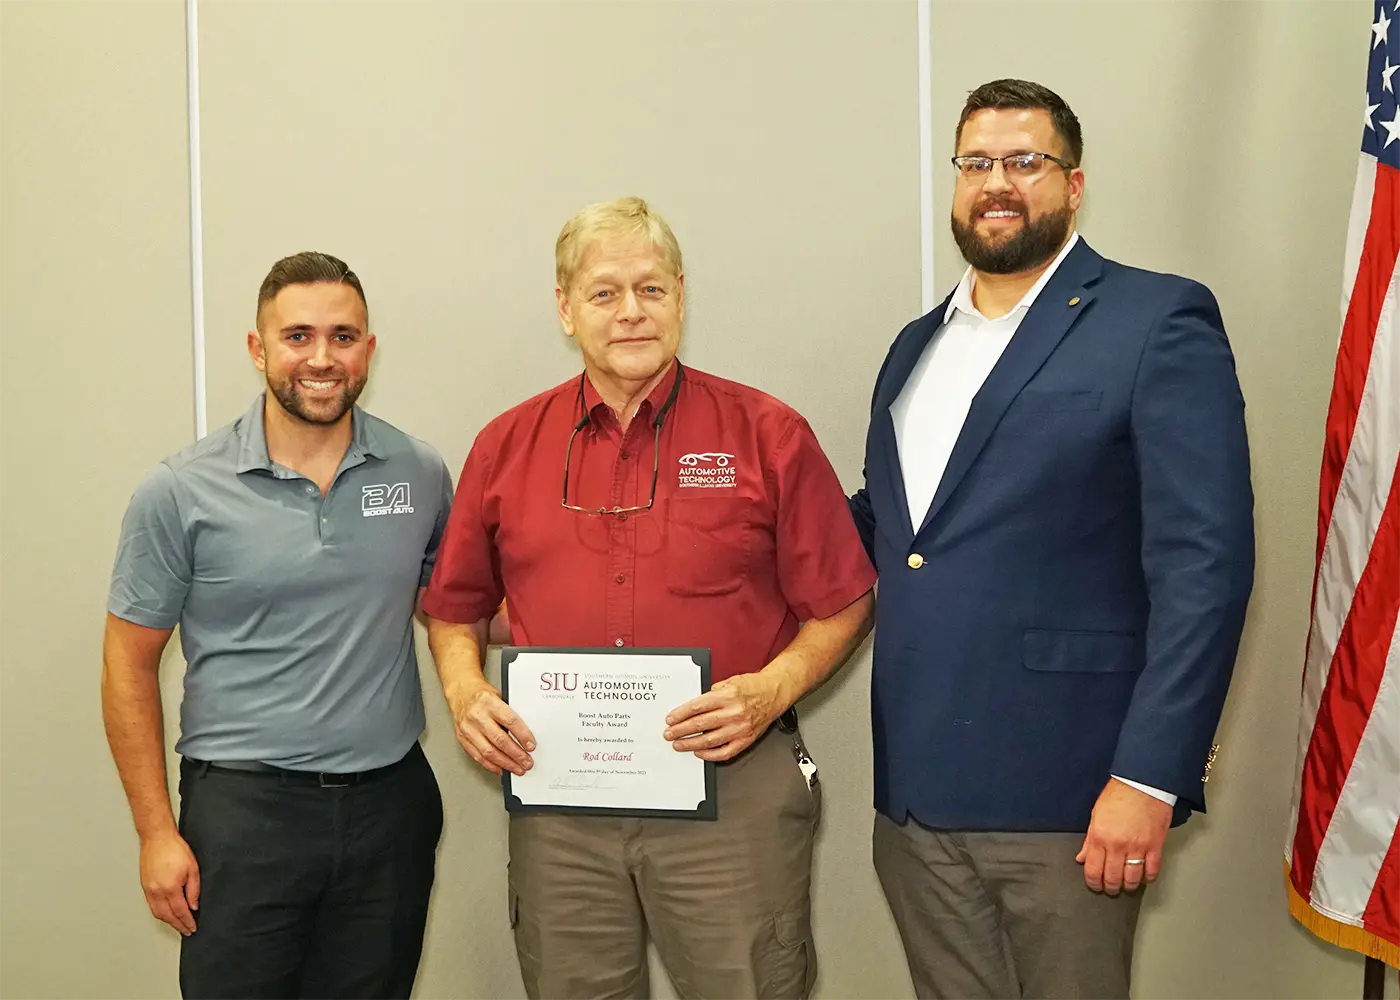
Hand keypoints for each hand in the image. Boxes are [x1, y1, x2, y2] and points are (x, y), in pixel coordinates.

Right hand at [140, 828, 199, 935]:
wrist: (157, 838)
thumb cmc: (174, 848)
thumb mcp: (192, 868)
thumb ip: (194, 890)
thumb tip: (194, 906)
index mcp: (170, 887)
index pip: (180, 911)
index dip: (187, 921)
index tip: (192, 928)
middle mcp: (157, 891)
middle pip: (167, 916)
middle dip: (178, 925)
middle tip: (186, 930)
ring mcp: (149, 890)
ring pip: (157, 913)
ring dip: (168, 922)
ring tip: (177, 925)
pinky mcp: (144, 886)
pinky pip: (151, 906)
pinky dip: (160, 913)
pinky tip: (166, 914)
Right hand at [447, 675, 535, 775]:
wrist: (461, 692)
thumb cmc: (482, 695)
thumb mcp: (500, 695)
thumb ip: (511, 712)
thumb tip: (527, 733)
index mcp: (489, 702)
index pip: (510, 721)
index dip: (523, 735)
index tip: (531, 746)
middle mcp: (477, 715)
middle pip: (500, 740)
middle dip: (516, 754)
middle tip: (527, 762)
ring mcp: (468, 728)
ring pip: (488, 752)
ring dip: (506, 763)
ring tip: (517, 768)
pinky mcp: (462, 739)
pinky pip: (477, 756)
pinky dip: (491, 765)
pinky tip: (501, 768)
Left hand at [664, 672, 785, 761]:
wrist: (774, 693)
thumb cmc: (751, 687)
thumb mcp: (728, 682)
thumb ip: (710, 695)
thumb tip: (690, 709)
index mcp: (727, 696)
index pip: (697, 707)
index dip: (680, 715)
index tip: (670, 719)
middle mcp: (734, 713)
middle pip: (700, 725)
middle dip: (680, 731)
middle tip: (669, 734)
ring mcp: (740, 728)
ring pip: (709, 741)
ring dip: (690, 744)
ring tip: (679, 744)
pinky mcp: (746, 740)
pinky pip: (724, 752)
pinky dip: (709, 755)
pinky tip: (699, 752)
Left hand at [1076, 778, 1172, 894]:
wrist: (1143, 784)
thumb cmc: (1119, 795)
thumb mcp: (1096, 815)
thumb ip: (1089, 840)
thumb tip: (1082, 857)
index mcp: (1099, 836)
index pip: (1092, 869)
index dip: (1092, 882)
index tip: (1094, 885)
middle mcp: (1117, 845)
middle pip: (1112, 878)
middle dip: (1109, 887)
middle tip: (1110, 888)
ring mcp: (1137, 847)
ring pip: (1132, 879)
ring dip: (1128, 886)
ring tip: (1126, 886)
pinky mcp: (1155, 846)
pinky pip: (1152, 871)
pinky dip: (1147, 878)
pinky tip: (1143, 877)